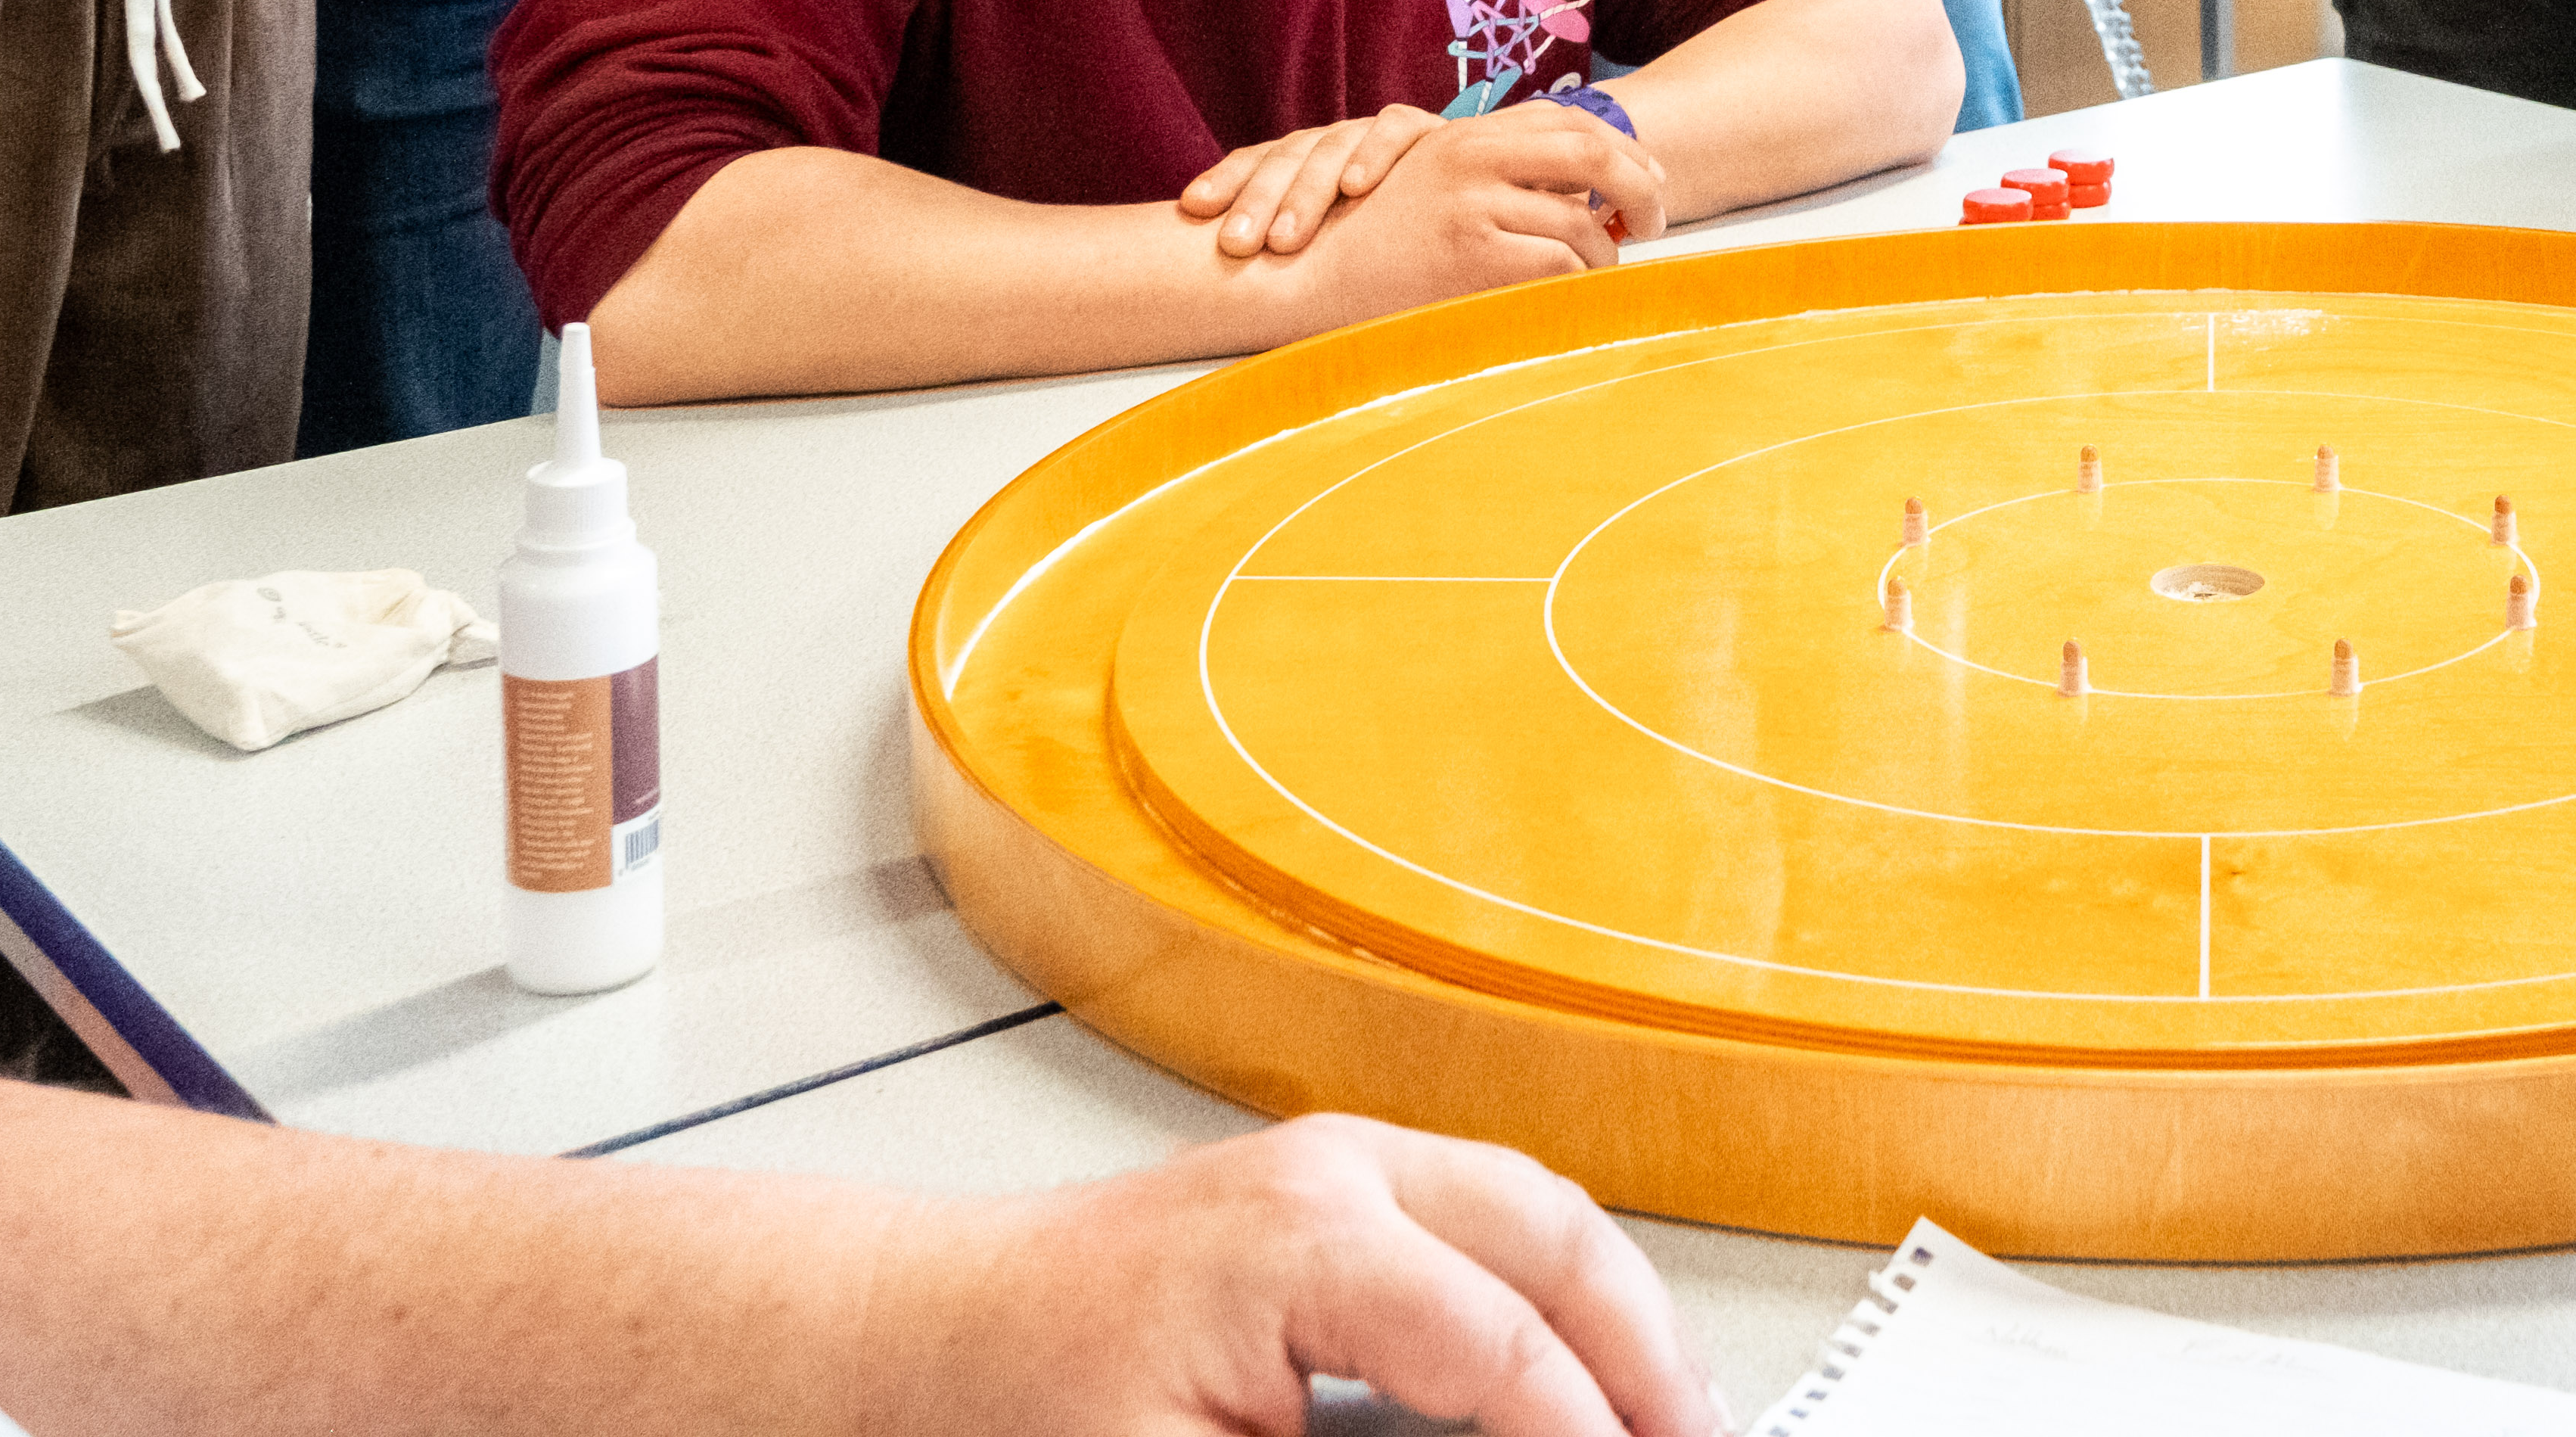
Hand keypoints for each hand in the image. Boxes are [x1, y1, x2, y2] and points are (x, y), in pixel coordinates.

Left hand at [863, 1111, 1717, 1436]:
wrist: (908, 1338)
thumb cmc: (1002, 1403)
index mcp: (1302, 1241)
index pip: (1502, 1344)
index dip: (1586, 1433)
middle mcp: (1335, 1173)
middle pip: (1556, 1240)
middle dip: (1648, 1355)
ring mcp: (1334, 1165)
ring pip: (1537, 1209)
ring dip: (1616, 1309)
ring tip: (1667, 1415)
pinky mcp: (1325, 1190)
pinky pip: (1485, 1211)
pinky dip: (1554, 1281)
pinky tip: (1576, 1356)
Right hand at [1186, 103, 1661, 315]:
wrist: (1291, 276)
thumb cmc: (1358, 243)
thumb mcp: (1422, 186)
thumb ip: (1486, 177)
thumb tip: (1571, 201)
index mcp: (1463, 136)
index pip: (1569, 122)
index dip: (1621, 150)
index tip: (1649, 181)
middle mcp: (1471, 157)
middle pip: (1592, 153)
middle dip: (1639, 186)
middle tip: (1658, 222)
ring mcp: (1472, 204)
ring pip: (1582, 223)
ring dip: (1607, 256)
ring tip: (1606, 276)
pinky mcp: (1471, 257)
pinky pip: (1560, 269)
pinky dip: (1580, 287)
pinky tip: (1576, 301)